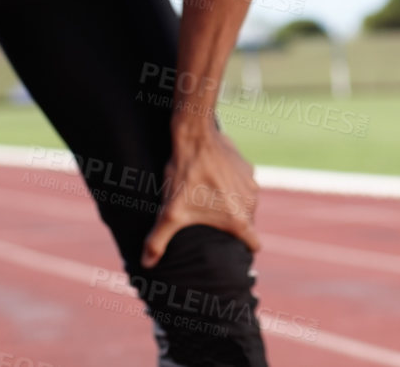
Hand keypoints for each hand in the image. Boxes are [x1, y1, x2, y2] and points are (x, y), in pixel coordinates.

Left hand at [141, 122, 259, 268]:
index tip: (232, 247)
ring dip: (233, 203)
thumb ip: (158, 241)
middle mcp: (250, 203)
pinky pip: (243, 183)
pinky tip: (213, 178)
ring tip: (210, 198)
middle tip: (210, 219)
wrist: (195, 136)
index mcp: (237, 220)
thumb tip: (146, 264)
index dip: (244, 249)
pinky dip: (233, 184)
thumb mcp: (169, 212)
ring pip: (246, 203)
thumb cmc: (185, 175)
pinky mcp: (247, 167)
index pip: (253, 244)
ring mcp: (251, 183)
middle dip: (231, 223)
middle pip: (246, 223)